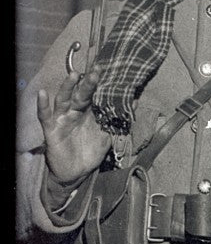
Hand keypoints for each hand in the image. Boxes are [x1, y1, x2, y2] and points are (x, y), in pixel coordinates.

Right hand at [36, 64, 112, 185]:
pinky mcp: (51, 129)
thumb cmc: (90, 151)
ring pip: (63, 99)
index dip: (101, 84)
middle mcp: (75, 112)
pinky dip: (42, 105)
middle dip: (88, 83)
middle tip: (96, 71)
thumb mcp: (107, 136)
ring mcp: (62, 119)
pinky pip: (45, 116)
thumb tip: (135, 103)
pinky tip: (43, 93)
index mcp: (89, 112)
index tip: (109, 71)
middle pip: (81, 94)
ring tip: (74, 75)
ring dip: (67, 87)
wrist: (76, 172)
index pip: (94, 95)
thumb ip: (118, 120)